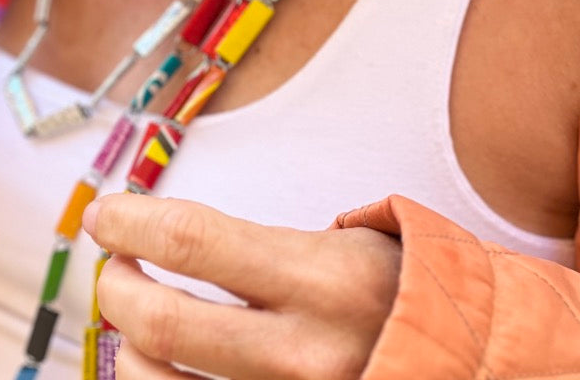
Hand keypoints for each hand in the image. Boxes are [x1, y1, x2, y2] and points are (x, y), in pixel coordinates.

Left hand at [84, 194, 400, 379]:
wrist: (475, 365)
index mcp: (318, 278)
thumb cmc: (397, 291)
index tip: (104, 215)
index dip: (130, 222)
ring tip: (135, 324)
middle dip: (116, 287)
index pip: (191, 240)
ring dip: (127, 348)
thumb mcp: (344, 242)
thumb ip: (254, 247)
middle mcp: (302, 352)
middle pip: (163, 323)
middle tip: (113, 268)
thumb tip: (159, 238)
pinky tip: (157, 367)